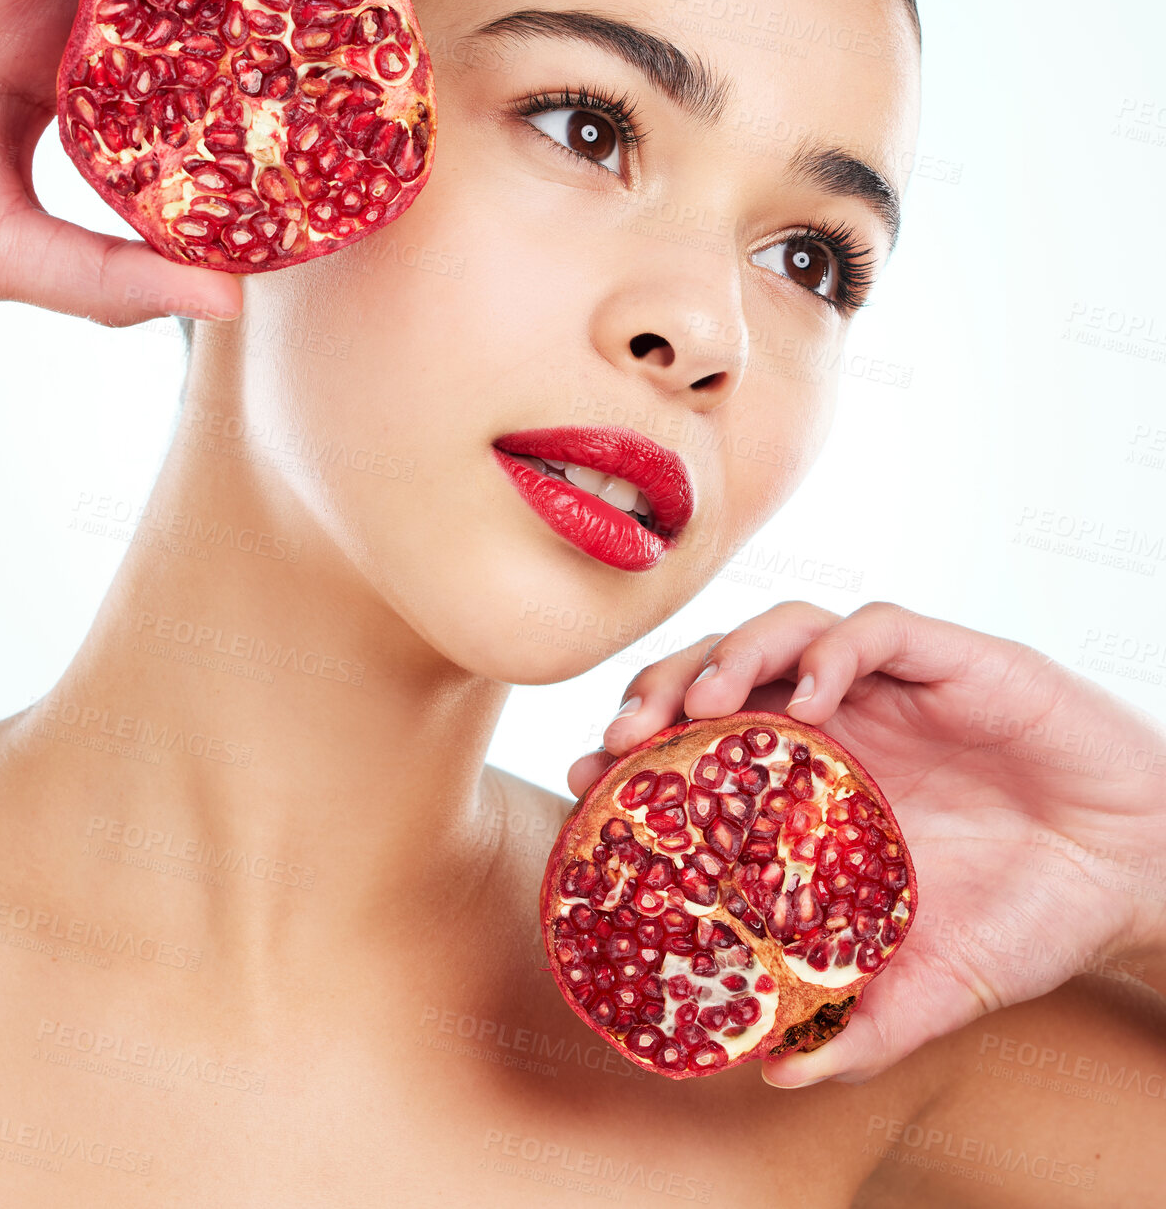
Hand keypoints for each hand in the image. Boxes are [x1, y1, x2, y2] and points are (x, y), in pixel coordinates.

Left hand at [569, 601, 1165, 1085]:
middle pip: (722, 671)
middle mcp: (840, 722)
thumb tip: (777, 1075)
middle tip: (621, 738)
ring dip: (730, 655)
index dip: (644, 754)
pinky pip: (875, 628)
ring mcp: (888, 683)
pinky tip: (814, 695)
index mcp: (816, 783)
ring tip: (701, 706)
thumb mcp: (933, 982)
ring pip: (782, 630)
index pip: (704, 743)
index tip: (591, 782)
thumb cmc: (1030, 914)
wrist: (1136, 874)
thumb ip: (861, 1022)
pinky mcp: (949, 658)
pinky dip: (832, 651)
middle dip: (662, 690)